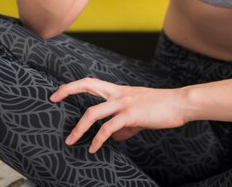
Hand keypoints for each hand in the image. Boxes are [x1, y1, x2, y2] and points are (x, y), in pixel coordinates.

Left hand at [50, 78, 188, 153]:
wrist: (178, 104)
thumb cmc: (161, 108)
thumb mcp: (139, 115)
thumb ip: (124, 124)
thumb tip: (113, 138)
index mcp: (119, 90)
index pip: (92, 82)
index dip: (74, 85)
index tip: (59, 92)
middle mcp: (118, 93)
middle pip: (88, 85)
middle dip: (68, 90)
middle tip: (53, 98)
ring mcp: (124, 102)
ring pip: (94, 111)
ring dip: (79, 127)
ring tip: (70, 140)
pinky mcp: (131, 114)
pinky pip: (109, 128)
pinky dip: (99, 139)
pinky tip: (94, 148)